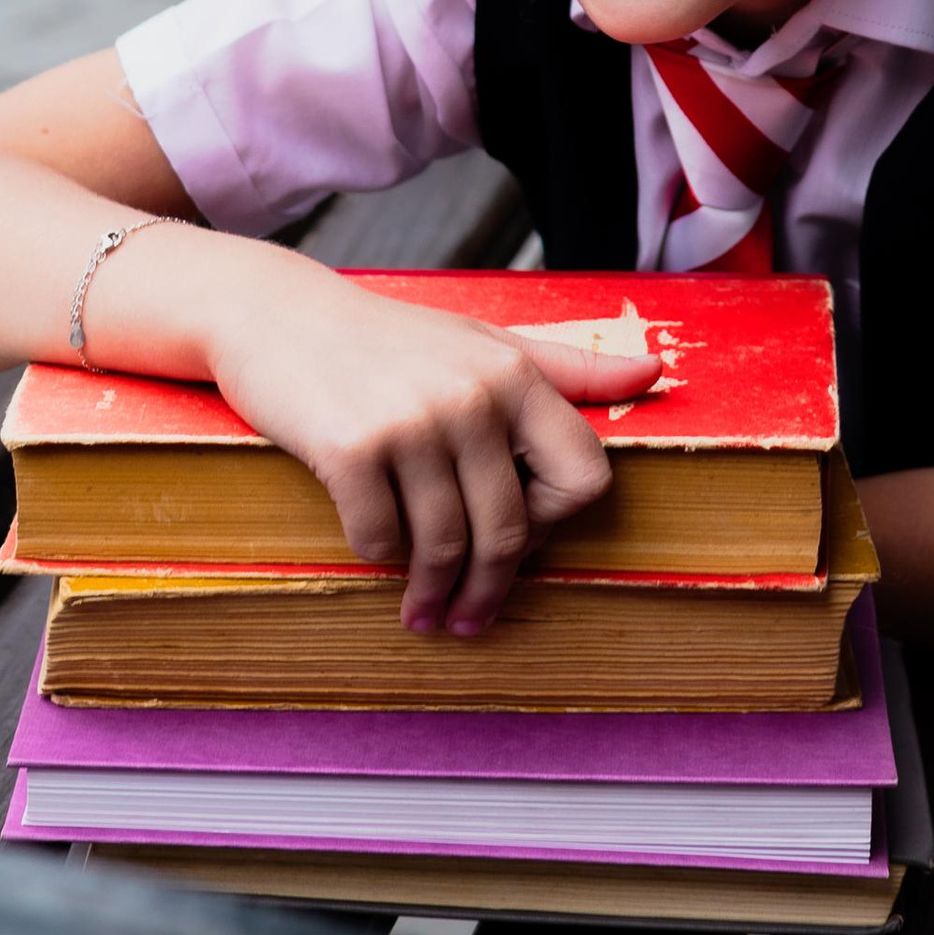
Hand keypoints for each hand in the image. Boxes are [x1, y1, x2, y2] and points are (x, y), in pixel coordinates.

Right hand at [209, 283, 614, 638]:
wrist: (279, 316)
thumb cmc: (392, 339)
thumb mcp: (487, 342)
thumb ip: (569, 368)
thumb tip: (655, 371)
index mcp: (516, 374)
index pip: (584, 477)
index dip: (557, 523)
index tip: (524, 540)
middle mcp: (472, 396)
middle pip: (510, 530)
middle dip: (490, 589)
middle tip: (469, 618)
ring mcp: (411, 422)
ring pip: (443, 545)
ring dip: (433, 594)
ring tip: (423, 613)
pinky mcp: (349, 448)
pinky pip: (380, 538)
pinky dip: (379, 558)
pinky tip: (377, 557)